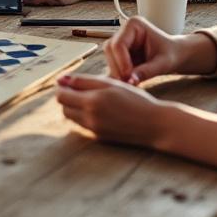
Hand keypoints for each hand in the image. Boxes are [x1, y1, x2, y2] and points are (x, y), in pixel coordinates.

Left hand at [55, 74, 171, 147]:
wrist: (155, 124)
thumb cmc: (136, 100)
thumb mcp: (111, 84)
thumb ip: (84, 81)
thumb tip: (61, 79)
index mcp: (92, 101)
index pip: (61, 95)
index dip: (62, 86)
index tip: (69, 81)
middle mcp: (89, 117)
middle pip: (63, 107)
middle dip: (66, 97)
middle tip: (79, 88)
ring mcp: (94, 129)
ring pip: (71, 117)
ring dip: (74, 107)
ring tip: (89, 98)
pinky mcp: (99, 137)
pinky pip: (82, 124)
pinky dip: (84, 116)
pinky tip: (98, 109)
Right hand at [103, 16, 216, 83]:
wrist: (176, 55)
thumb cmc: (172, 54)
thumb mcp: (162, 64)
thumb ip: (146, 71)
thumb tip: (129, 82)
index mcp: (134, 25)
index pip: (118, 44)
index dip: (121, 61)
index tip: (128, 77)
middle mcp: (124, 31)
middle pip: (109, 49)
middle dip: (116, 67)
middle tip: (127, 83)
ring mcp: (120, 41)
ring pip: (109, 58)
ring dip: (116, 72)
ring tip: (130, 84)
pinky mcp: (119, 53)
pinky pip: (113, 65)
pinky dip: (118, 75)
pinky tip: (128, 83)